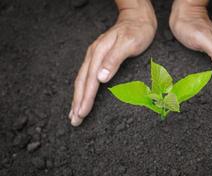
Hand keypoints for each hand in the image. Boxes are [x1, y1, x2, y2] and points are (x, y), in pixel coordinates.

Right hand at [69, 1, 156, 125]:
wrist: (136, 18)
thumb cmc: (137, 31)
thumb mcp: (129, 43)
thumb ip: (114, 59)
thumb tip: (101, 78)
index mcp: (99, 53)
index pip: (90, 80)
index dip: (85, 98)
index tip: (81, 113)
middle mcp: (93, 55)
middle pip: (81, 82)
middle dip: (77, 102)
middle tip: (74, 120)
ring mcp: (94, 56)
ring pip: (81, 81)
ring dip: (77, 98)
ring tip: (74, 113)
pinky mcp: (97, 58)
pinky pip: (86, 77)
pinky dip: (82, 89)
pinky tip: (81, 96)